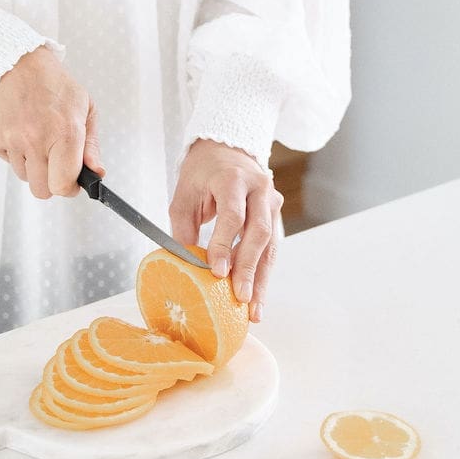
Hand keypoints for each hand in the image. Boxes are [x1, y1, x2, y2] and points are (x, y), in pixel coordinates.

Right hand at [0, 45, 104, 198]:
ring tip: (36, 137)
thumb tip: (96, 173)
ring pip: (24, 177)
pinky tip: (20, 130)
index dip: (70, 188)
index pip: (63, 186)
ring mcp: (11, 140)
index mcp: (64, 133)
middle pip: (41, 190)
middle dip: (50, 181)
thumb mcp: (84, 108)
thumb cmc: (53, 84)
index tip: (72, 181)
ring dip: (32, 165)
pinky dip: (15, 153)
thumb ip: (91, 145)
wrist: (15, 63)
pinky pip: (7, 161)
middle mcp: (35, 139)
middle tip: (54, 161)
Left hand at [169, 138, 283, 323]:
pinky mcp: (276, 216)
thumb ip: (184, 229)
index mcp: (232, 178)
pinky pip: (272, 247)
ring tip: (254, 308)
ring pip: (271, 244)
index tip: (217, 272)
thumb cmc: (202, 173)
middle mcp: (259, 189)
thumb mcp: (184, 194)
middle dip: (249, 268)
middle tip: (241, 297)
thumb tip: (184, 267)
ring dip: (262, 278)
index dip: (225, 245)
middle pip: (258, 232)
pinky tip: (258, 296)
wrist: (226, 150)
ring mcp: (272, 201)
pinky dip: (264, 272)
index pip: (233, 215)